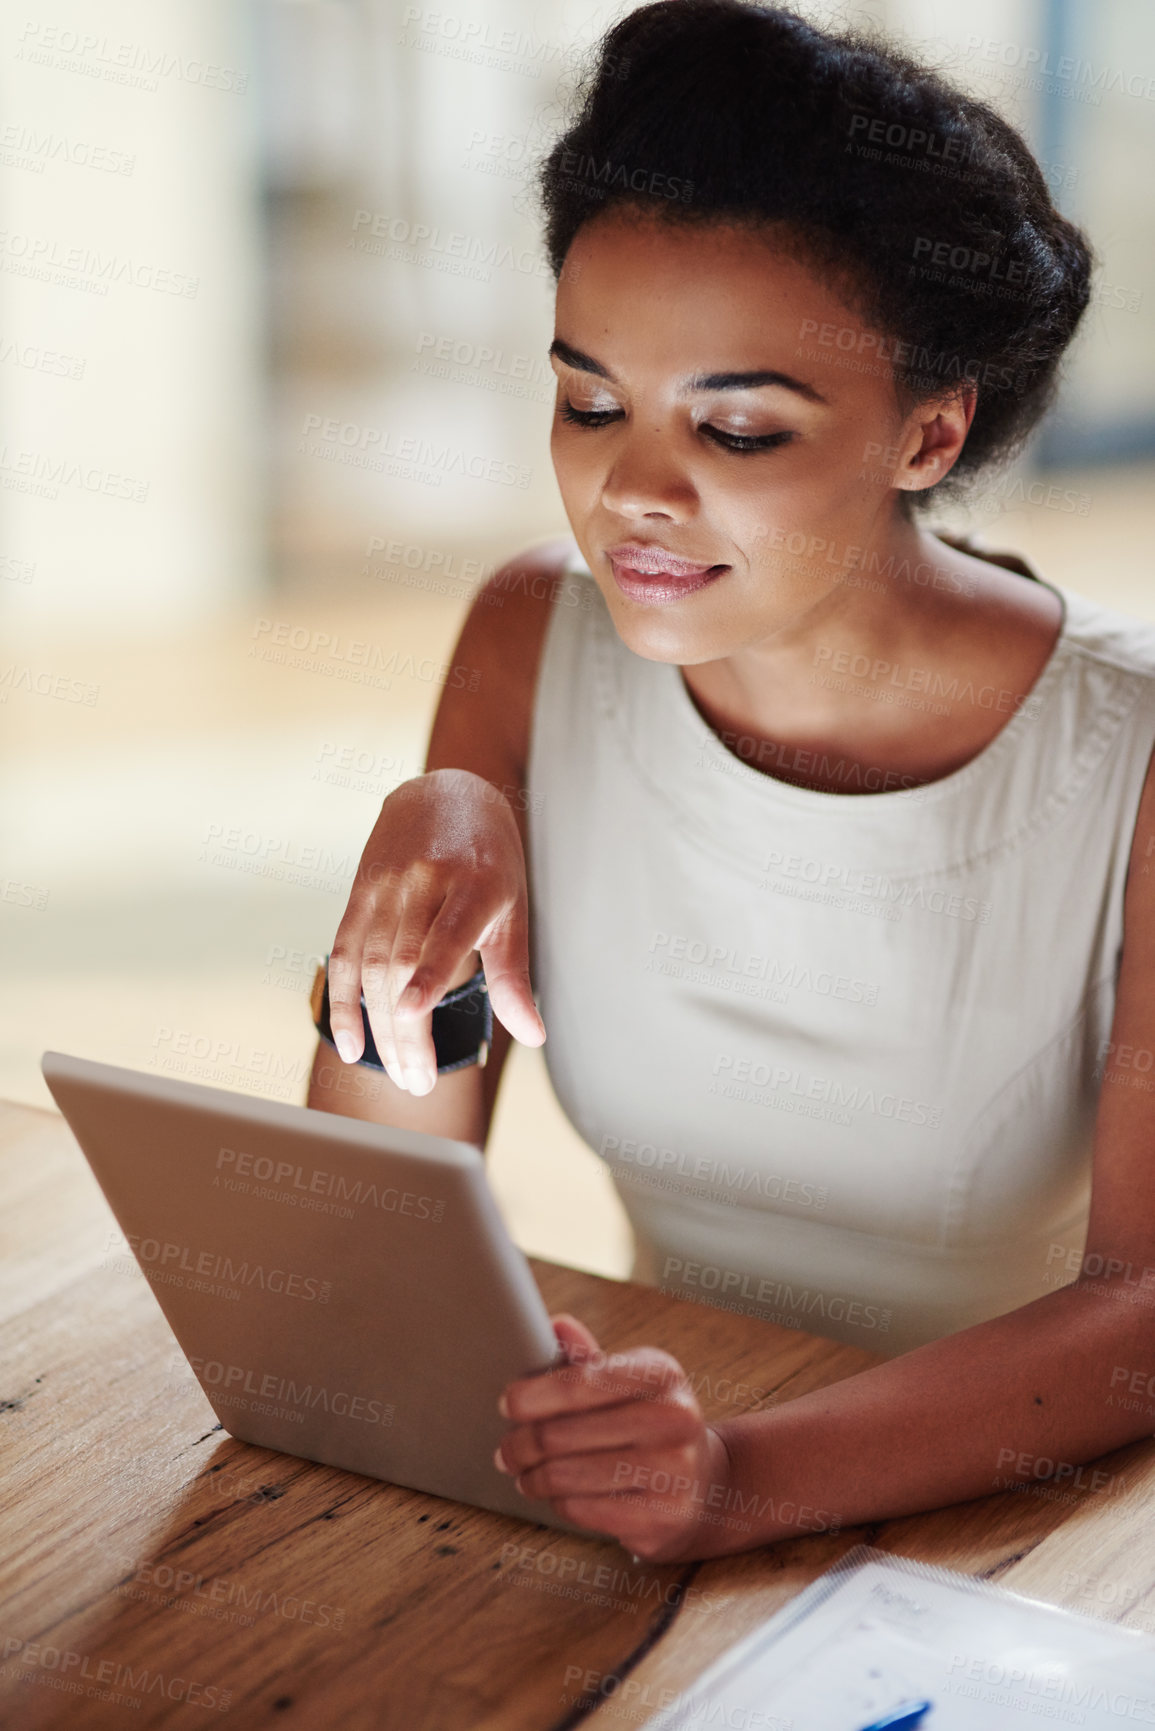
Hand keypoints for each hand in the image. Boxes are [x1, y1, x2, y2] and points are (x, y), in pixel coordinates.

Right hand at [325, 769, 544, 1093]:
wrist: (444, 793)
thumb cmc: (490, 860)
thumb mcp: (512, 908)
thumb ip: (514, 976)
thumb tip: (534, 1036)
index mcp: (475, 882)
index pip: (447, 930)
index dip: (428, 972)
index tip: (412, 1012)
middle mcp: (425, 881)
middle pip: (403, 965)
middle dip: (407, 1031)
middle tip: (419, 1085)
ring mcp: (386, 886)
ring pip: (372, 967)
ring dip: (380, 1029)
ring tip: (400, 1074)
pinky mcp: (359, 894)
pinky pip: (343, 954)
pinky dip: (342, 1003)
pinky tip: (352, 1045)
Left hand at [494, 1315, 735, 1563]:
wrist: (708, 1483)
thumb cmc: (652, 1424)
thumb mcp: (629, 1383)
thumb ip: (588, 1359)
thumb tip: (555, 1325)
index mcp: (662, 1373)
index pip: (579, 1382)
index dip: (531, 1395)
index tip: (507, 1404)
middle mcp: (674, 1418)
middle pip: (562, 1433)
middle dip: (521, 1443)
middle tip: (506, 1451)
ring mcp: (673, 1472)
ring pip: (566, 1476)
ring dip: (533, 1477)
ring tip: (525, 1474)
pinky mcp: (662, 1518)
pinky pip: (582, 1509)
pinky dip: (559, 1502)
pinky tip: (559, 1494)